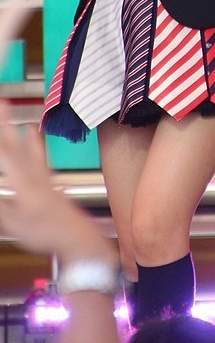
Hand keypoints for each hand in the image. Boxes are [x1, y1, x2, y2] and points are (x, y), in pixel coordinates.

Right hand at [0, 100, 113, 265]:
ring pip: (32, 153)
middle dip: (7, 125)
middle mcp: (35, 176)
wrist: (79, 238)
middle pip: (17, 146)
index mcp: (24, 182)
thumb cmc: (47, 233)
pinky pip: (42, 162)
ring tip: (25, 124)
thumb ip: (0, 205)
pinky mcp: (53, 188)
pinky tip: (38, 146)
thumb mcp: (14, 223)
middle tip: (3, 103)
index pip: (6, 152)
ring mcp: (46, 181)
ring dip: (25, 138)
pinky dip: (38, 149)